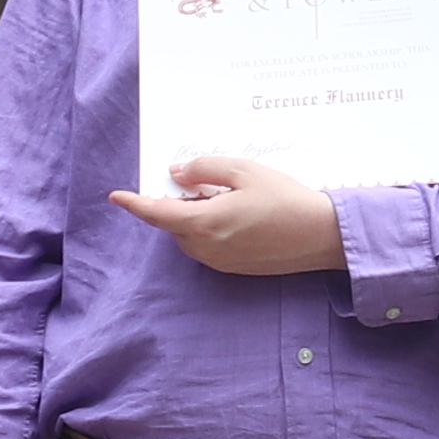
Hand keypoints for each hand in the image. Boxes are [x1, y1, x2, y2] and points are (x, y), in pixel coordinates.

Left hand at [107, 156, 341, 275]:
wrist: (321, 235)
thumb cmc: (285, 199)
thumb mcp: (243, 172)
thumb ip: (203, 170)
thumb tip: (177, 174)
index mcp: (204, 222)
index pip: (157, 213)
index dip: (134, 204)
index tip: (117, 197)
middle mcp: (207, 247)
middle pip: (173, 224)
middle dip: (177, 203)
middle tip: (200, 181)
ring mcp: (220, 261)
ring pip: (190, 236)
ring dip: (194, 217)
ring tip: (225, 196)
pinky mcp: (233, 268)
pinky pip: (208, 247)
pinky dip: (209, 229)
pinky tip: (236, 214)